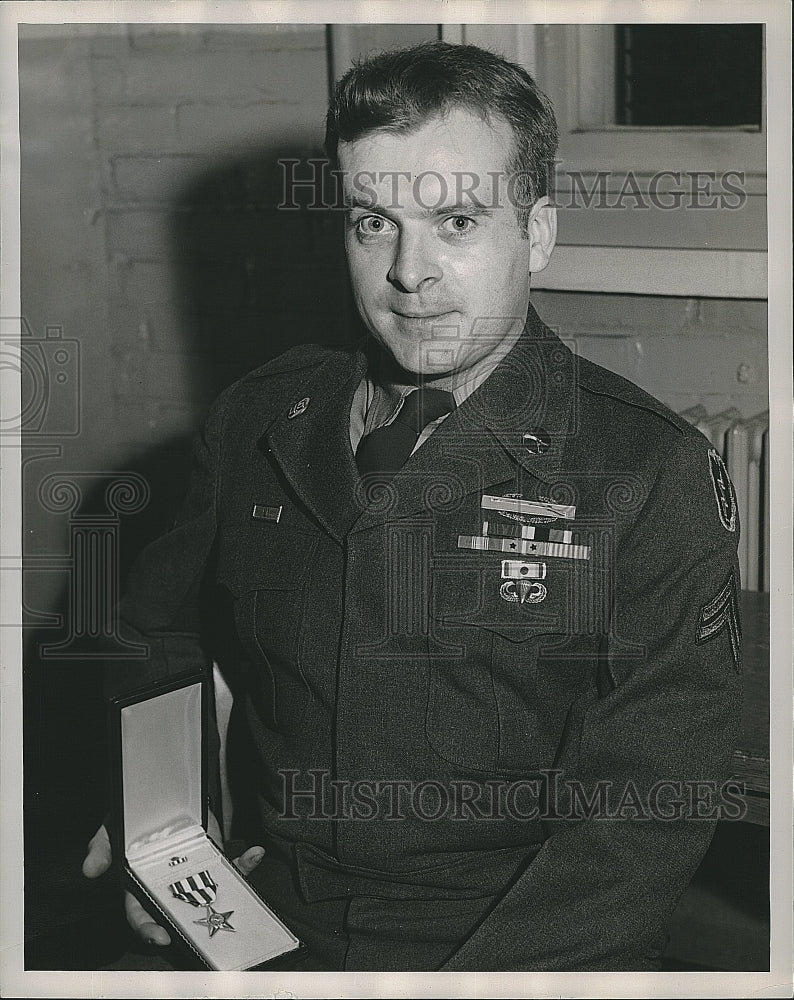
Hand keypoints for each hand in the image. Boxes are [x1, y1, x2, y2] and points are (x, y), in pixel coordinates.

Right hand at [82, 815, 264, 946]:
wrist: (156, 793)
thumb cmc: (129, 819)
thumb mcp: (112, 829)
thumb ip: (102, 847)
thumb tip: (90, 869)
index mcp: (140, 884)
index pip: (142, 914)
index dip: (149, 929)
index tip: (161, 936)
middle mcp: (168, 884)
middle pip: (179, 911)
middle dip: (192, 923)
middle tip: (202, 929)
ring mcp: (193, 871)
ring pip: (210, 892)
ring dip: (230, 889)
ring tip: (240, 880)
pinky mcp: (212, 855)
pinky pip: (230, 866)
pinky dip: (245, 862)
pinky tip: (256, 853)